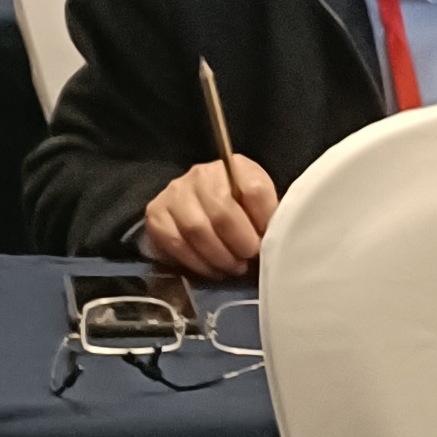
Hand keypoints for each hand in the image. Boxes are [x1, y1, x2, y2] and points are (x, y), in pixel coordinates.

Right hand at [140, 154, 278, 278]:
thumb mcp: (260, 207)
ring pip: (198, 229)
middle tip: (249, 259)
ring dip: (220, 256)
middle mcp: (202, 174)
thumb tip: (279, 242)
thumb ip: (269, 217)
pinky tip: (213, 269)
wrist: (196, 208)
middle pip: (223, 211)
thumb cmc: (238, 211)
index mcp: (236, 167)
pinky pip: (176, 243)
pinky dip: (198, 262)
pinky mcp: (157, 213)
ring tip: (234, 267)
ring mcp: (176, 192)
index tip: (270, 240)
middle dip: (240, 243)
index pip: (254, 189)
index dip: (265, 220)